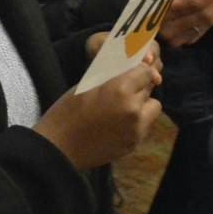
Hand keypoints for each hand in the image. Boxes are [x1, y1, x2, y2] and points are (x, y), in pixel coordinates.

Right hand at [35, 44, 162, 169]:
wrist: (59, 148)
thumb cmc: (66, 112)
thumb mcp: (85, 86)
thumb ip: (110, 76)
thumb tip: (128, 66)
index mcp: (119, 89)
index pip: (144, 71)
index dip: (136, 70)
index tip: (127, 72)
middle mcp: (134, 108)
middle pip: (150, 88)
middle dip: (138, 87)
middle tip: (120, 91)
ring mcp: (137, 128)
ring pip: (153, 107)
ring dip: (142, 104)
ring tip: (121, 108)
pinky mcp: (136, 143)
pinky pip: (145, 125)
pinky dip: (136, 121)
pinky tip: (116, 125)